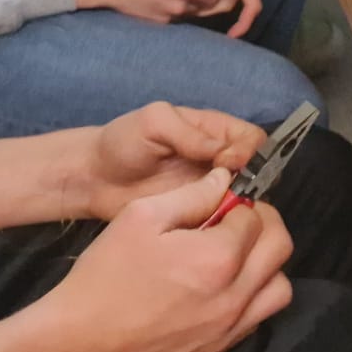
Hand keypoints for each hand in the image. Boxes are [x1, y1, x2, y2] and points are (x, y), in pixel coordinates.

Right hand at [34, 167, 293, 351]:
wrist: (78, 345)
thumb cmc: (105, 275)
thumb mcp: (140, 217)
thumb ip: (191, 196)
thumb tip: (225, 182)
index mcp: (218, 259)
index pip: (256, 217)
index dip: (240, 202)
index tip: (221, 201)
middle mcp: (234, 298)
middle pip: (280, 249)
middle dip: (264, 226)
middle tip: (235, 221)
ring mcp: (228, 331)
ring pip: (278, 290)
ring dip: (265, 265)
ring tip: (233, 257)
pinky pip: (254, 320)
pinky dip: (250, 298)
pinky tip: (218, 289)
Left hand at [83, 102, 265, 219]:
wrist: (94, 180)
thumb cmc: (122, 142)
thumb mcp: (153, 123)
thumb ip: (188, 132)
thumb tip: (223, 151)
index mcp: (213, 131)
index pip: (252, 138)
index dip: (249, 151)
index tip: (229, 163)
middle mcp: (219, 160)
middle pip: (256, 170)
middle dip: (251, 182)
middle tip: (229, 193)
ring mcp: (210, 190)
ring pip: (244, 199)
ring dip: (240, 206)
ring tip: (221, 212)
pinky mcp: (199, 215)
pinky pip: (224, 220)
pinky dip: (225, 225)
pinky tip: (213, 228)